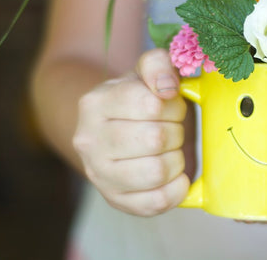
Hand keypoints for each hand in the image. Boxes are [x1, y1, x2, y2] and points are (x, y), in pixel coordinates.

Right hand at [73, 49, 189, 215]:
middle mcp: (89, 141)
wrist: (110, 130)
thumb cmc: (136, 100)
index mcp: (95, 103)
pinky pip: (157, 201)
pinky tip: (175, 175)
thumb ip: (158, 65)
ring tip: (171, 151)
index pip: (152, 105)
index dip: (173, 105)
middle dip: (176, 132)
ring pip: (157, 171)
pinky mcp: (116, 200)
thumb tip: (167, 87)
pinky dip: (176, 188)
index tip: (171, 106)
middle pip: (156, 139)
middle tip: (172, 129)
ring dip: (177, 160)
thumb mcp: (144, 73)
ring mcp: (99, 175)